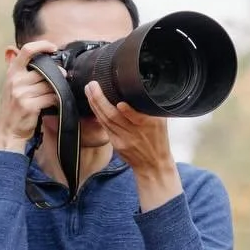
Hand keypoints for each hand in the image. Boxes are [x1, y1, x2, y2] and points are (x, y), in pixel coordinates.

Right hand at [0, 42, 59, 153]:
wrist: (7, 130)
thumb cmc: (13, 106)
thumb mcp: (11, 84)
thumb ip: (18, 69)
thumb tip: (18, 50)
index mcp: (12, 72)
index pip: (27, 50)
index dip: (42, 45)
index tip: (53, 48)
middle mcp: (15, 81)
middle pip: (44, 70)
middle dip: (57, 72)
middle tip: (63, 76)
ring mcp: (21, 93)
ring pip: (49, 84)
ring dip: (57, 88)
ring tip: (56, 92)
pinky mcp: (29, 106)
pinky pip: (51, 97)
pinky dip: (56, 99)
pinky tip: (55, 102)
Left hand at [84, 82, 182, 210]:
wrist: (153, 164)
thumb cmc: (158, 139)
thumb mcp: (161, 122)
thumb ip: (149, 107)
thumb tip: (136, 89)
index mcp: (149, 125)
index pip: (137, 118)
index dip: (128, 112)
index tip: (120, 102)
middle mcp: (134, 133)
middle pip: (114, 117)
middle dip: (100, 100)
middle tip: (92, 85)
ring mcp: (123, 140)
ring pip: (105, 121)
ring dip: (95, 105)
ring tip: (89, 91)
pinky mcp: (116, 144)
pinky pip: (104, 127)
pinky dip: (97, 114)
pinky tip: (92, 104)